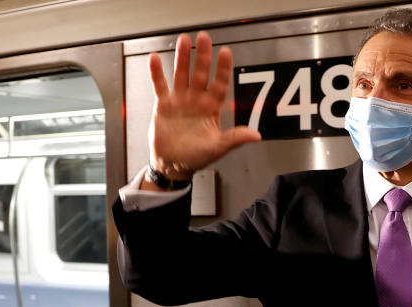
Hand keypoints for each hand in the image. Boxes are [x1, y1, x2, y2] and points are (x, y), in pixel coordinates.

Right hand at [147, 31, 260, 179]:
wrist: (173, 164)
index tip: (226, 53)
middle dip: (203, 56)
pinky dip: (157, 72)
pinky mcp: (163, 104)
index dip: (223, 69)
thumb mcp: (218, 148)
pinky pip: (160, 85)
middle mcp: (196, 100)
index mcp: (211, 108)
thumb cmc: (196, 157)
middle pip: (201, 74)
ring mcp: (180, 100)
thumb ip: (235, 138)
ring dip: (182, 58)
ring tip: (183, 40)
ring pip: (182, 74)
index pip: (220, 84)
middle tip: (204, 38)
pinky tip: (155, 58)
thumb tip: (256, 136)